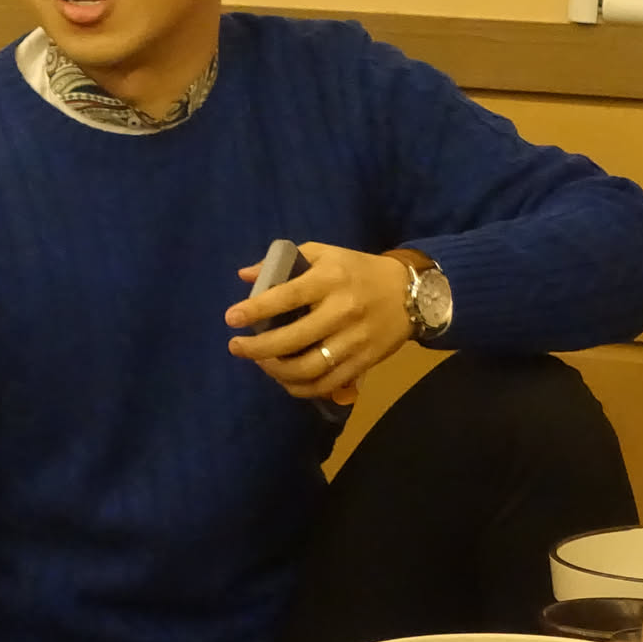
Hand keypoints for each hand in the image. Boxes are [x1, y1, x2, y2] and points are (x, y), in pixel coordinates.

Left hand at [225, 243, 412, 403]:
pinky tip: (284, 379)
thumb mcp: (324, 253)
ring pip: (309, 368)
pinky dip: (301, 388)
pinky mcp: (364, 362)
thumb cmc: (357, 270)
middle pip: (293, 339)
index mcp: (330, 279)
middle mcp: (342, 311)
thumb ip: (282, 262)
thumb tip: (245, 276)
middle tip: (236, 347)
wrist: (411, 293)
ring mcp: (354, 340)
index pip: (286, 296)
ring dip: (276, 371)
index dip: (256, 310)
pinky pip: (327, 384)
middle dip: (257, 348)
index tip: (231, 318)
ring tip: (260, 363)